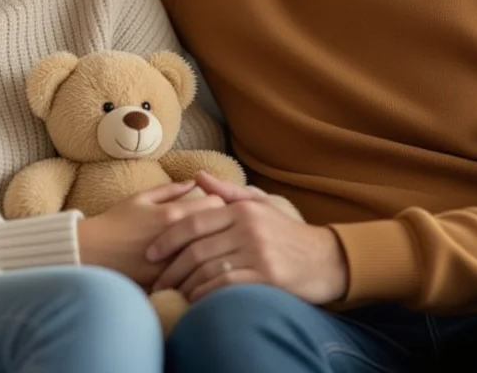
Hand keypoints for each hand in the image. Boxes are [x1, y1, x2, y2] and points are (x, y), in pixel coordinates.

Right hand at [77, 181, 226, 287]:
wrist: (91, 252)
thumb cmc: (115, 222)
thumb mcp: (140, 198)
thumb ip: (170, 189)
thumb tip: (194, 183)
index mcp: (172, 214)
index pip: (216, 204)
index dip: (219, 203)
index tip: (214, 207)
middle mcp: (177, 238)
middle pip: (219, 229)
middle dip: (220, 226)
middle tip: (216, 227)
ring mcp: (174, 262)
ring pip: (209, 253)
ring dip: (211, 248)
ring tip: (208, 246)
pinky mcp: (167, 281)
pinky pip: (194, 274)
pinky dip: (198, 268)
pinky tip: (194, 265)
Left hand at [147, 172, 348, 304]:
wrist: (326, 259)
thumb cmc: (288, 233)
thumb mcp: (261, 205)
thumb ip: (228, 192)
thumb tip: (197, 176)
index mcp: (243, 209)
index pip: (194, 222)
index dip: (167, 239)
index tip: (150, 253)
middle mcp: (248, 228)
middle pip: (196, 248)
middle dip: (171, 268)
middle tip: (156, 282)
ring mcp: (258, 252)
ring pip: (207, 268)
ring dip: (184, 284)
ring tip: (172, 293)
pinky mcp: (267, 276)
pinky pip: (225, 285)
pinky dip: (204, 294)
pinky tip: (194, 300)